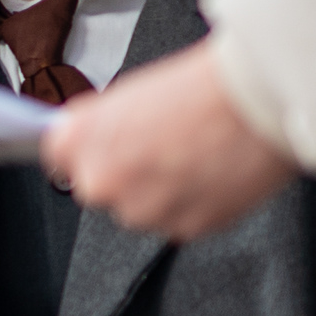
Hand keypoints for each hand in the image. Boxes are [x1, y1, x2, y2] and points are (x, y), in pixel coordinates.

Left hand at [46, 43, 296, 239]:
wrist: (256, 101)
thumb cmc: (201, 86)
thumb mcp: (130, 92)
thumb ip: (101, 124)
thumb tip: (92, 138)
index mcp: (79, 140)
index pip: (58, 156)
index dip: (87, 147)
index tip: (102, 144)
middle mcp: (102, 181)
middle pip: (100, 186)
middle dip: (125, 171)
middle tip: (162, 146)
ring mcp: (141, 210)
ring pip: (140, 208)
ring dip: (159, 192)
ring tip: (194, 155)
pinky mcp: (182, 229)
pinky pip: (177, 221)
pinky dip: (192, 203)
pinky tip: (211, 172)